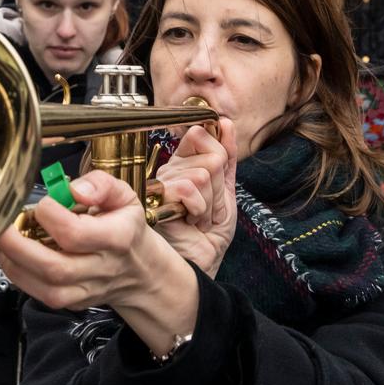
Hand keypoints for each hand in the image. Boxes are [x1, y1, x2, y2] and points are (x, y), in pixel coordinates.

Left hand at [0, 172, 201, 355]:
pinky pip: (38, 295)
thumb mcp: (124, 196)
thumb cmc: (124, 227)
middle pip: (54, 267)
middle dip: (17, 245)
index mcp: (116, 238)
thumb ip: (101, 184)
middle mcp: (100, 269)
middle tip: (0, 224)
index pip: (75, 234)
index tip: (42, 203)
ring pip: (43, 287)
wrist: (139, 270)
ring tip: (1, 239)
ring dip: (13, 262)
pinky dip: (17, 275)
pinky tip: (10, 255)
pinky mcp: (72, 303)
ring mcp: (85, 290)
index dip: (50, 216)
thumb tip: (74, 189)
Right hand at [149, 121, 237, 277]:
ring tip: (199, 218)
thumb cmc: (209, 233)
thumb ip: (227, 156)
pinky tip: (188, 220)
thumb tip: (224, 122)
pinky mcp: (156, 198)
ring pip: (202, 174)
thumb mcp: (226, 190)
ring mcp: (162, 182)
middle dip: (218, 189)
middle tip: (208, 209)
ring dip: (209, 204)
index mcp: (186, 162)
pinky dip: (198, 209)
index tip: (217, 181)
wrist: (202, 262)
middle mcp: (171, 168)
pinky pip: (188, 189)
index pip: (202, 133)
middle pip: (211, 156)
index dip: (220, 155)